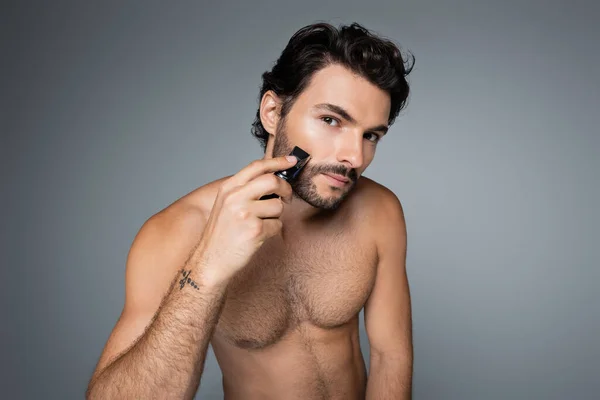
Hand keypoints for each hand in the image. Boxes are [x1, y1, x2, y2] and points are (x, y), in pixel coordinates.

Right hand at [195, 155, 296, 285]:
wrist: (210, 261)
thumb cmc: (221, 235)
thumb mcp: (226, 205)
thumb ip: (244, 190)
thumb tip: (273, 179)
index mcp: (228, 188)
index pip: (256, 167)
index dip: (277, 161)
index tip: (291, 161)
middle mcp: (235, 198)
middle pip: (272, 181)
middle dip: (285, 189)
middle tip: (287, 197)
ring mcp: (245, 213)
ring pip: (278, 206)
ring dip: (276, 215)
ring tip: (261, 224)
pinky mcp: (255, 230)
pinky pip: (278, 225)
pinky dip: (273, 231)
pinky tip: (258, 236)